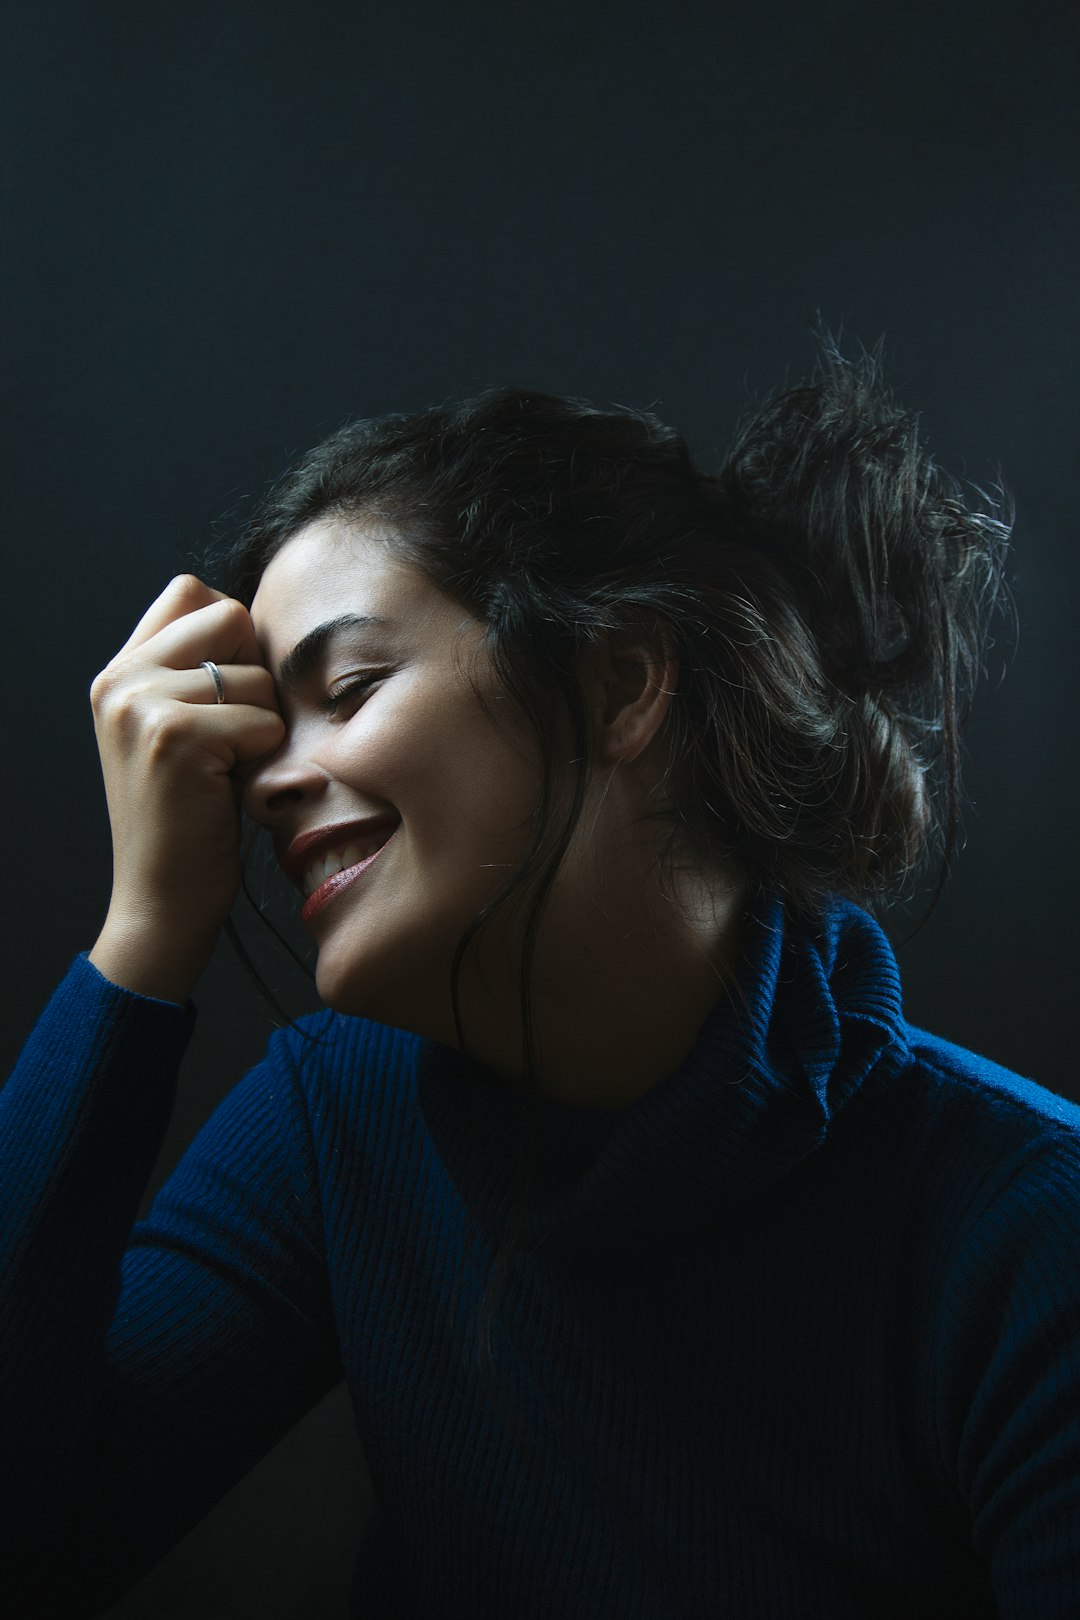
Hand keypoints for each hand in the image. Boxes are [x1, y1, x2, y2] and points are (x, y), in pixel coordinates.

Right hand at [87, 574, 284, 1002]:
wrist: (162, 900)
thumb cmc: (190, 820)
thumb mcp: (178, 732)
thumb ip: (195, 673)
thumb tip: (256, 618)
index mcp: (119, 672)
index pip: (191, 590)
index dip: (233, 633)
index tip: (230, 695)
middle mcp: (120, 679)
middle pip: (229, 614)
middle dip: (254, 671)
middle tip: (238, 733)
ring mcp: (140, 704)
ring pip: (254, 673)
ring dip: (263, 724)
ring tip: (230, 769)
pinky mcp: (173, 737)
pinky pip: (261, 720)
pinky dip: (264, 756)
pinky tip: (232, 789)